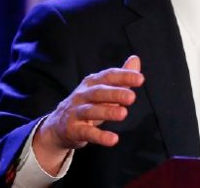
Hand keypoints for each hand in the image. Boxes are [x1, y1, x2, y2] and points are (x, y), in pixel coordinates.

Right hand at [33, 55, 144, 174]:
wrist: (59, 126)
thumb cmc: (88, 104)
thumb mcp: (104, 89)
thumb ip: (121, 77)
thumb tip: (135, 59)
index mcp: (92, 82)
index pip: (108, 76)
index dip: (123, 76)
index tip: (140, 79)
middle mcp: (82, 95)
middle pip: (98, 92)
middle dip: (115, 94)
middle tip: (132, 97)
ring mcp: (76, 112)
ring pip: (91, 111)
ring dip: (107, 112)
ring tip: (123, 113)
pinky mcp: (73, 129)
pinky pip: (87, 132)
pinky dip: (100, 136)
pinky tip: (113, 139)